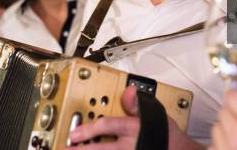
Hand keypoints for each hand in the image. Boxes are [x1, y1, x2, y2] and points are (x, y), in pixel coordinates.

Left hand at [68, 86, 202, 149]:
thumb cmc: (169, 137)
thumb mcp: (155, 114)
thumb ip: (138, 105)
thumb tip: (129, 92)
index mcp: (134, 129)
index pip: (107, 126)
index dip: (88, 130)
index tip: (75, 132)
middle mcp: (129, 146)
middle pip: (100, 149)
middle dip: (81, 149)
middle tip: (67, 148)